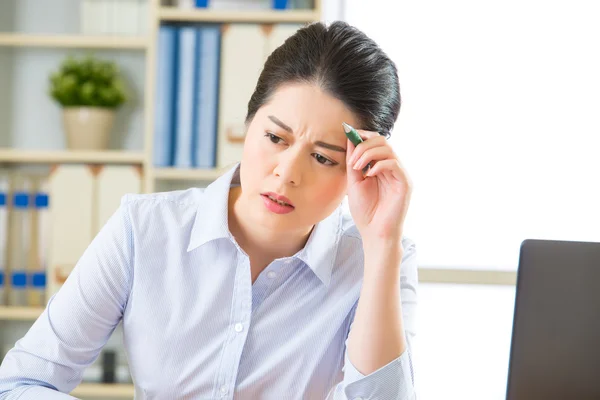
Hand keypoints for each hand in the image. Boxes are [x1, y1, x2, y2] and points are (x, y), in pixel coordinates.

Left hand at [346, 130, 412, 246]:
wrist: (373, 233)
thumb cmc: (365, 211)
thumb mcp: (354, 182)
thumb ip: (353, 162)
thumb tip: (350, 139)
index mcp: (381, 166)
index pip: (376, 141)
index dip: (363, 135)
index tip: (348, 135)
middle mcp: (392, 168)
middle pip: (383, 140)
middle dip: (364, 144)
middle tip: (352, 159)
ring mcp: (400, 175)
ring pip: (388, 149)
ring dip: (368, 154)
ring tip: (356, 167)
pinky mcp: (405, 183)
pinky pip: (394, 163)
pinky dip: (378, 164)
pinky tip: (368, 174)